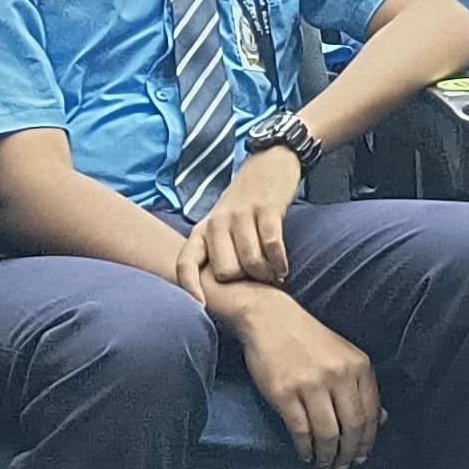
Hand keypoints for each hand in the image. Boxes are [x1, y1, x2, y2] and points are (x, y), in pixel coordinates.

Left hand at [178, 149, 298, 290]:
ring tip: (274, 276)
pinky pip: (272, 245)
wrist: (270, 162)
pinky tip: (283, 267)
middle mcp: (217, 222)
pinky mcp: (266, 208)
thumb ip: (215, 251)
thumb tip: (215, 291)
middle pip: (226, 271)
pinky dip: (279, 262)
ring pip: (251, 261)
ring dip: (266, 274)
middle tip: (259, 282)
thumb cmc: (245, 203)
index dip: (189, 288)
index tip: (203, 306)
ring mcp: (241, 214)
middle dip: (245, 281)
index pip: (185, 263)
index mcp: (202, 229)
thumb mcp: (221, 224)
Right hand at [220, 293, 379, 468]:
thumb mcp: (344, 356)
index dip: (368, 440)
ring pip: (327, 433)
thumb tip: (382, 420)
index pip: (371, 412)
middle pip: (352, 426)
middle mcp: (338, 375)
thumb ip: (362, 387)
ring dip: (328, 456)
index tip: (363, 455)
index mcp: (358, 365)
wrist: (271, 319)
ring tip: (325, 465)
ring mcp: (311, 384)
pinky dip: (305, 448)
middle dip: (350, 453)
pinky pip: (300, 430)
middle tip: (345, 466)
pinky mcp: (284, 393)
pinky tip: (305, 455)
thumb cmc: (309, 340)